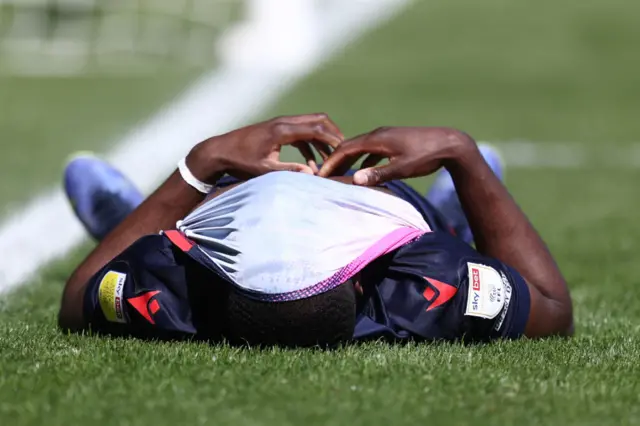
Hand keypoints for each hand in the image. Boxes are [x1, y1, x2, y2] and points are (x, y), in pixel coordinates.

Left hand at [187, 114, 343, 182]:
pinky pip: (301, 133)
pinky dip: (311, 145)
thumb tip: (312, 174)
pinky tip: (313, 164)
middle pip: (318, 120)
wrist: (220, 150)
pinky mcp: (278, 130)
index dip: (333, 139)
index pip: (316, 128)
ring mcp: (281, 124)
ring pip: (311, 125)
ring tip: (332, 160)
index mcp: (282, 130)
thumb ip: (289, 170)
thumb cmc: (240, 161)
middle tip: (345, 151)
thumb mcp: (264, 169)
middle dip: (334, 135)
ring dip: (323, 141)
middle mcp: (283, 122)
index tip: (345, 150)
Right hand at [318, 127, 473, 185]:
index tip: (319, 174)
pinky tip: (361, 172)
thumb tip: (354, 179)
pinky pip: (371, 150)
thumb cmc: (426, 156)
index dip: (331, 162)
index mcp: (377, 139)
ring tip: (338, 174)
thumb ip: (378, 174)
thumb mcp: (402, 168)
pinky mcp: (394, 142)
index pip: (345, 149)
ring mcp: (386, 137)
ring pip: (360, 148)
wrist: (450, 143)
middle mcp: (379, 134)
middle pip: (349, 146)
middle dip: (335, 161)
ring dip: (348, 160)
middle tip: (322, 176)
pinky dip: (362, 160)